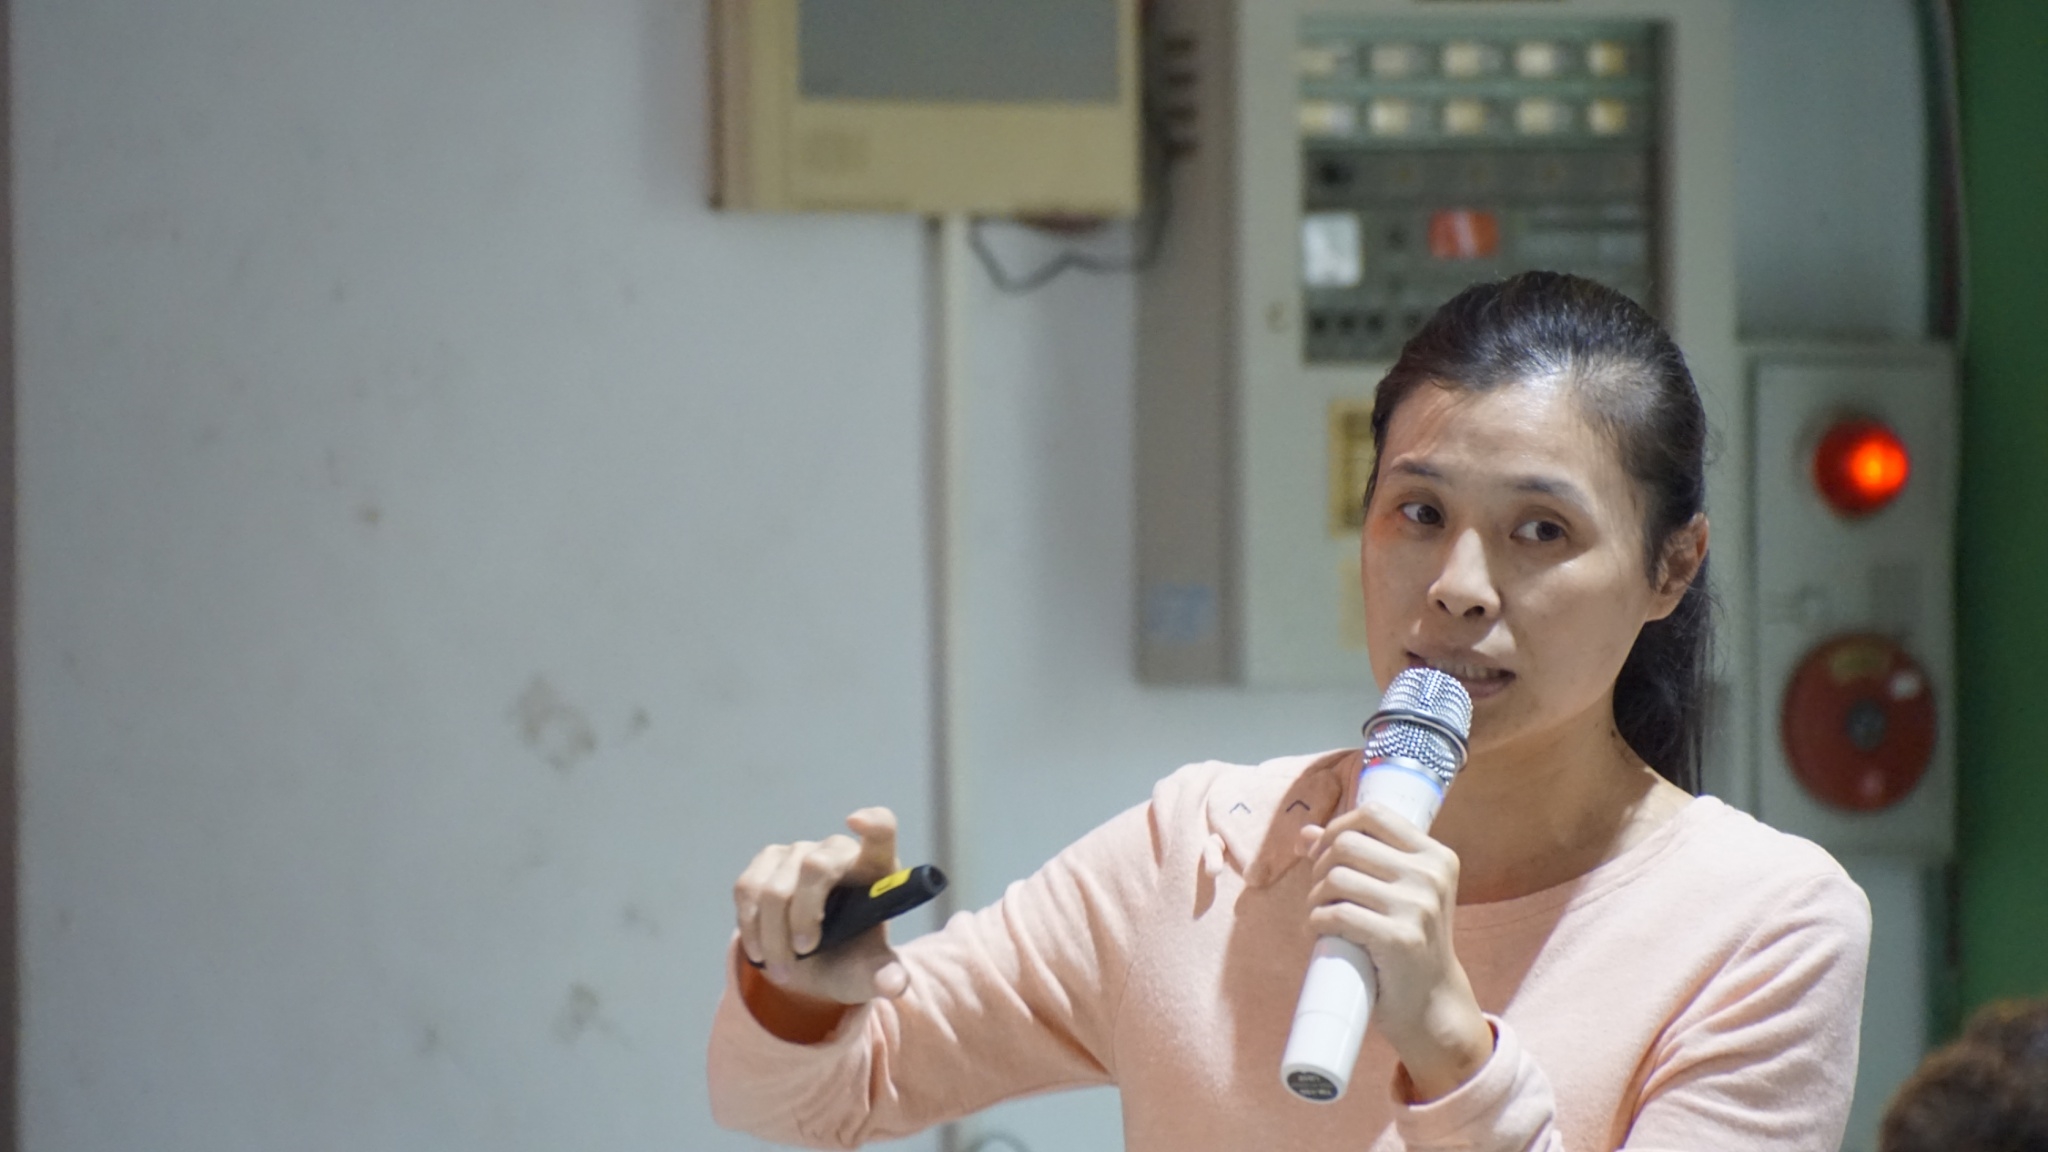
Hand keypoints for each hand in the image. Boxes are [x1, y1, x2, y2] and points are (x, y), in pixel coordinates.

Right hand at [734, 808, 910, 1026]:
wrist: (811, 966)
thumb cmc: (850, 959)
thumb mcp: (870, 973)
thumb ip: (886, 977)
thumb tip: (895, 984)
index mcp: (877, 868)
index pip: (881, 831)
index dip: (871, 823)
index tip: (856, 821)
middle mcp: (838, 850)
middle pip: (815, 867)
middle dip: (802, 917)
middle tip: (803, 952)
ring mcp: (800, 851)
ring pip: (775, 888)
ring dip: (773, 937)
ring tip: (783, 969)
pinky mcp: (767, 861)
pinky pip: (748, 889)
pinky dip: (751, 928)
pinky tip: (761, 950)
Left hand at [1299, 802, 1492, 1100]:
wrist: (1432, 1003)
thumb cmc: (1408, 941)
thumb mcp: (1394, 892)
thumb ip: (1357, 858)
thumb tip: (1305, 834)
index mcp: (1436, 856)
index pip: (1373, 814)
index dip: (1337, 828)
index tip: (1324, 854)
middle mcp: (1431, 875)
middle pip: (1346, 844)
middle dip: (1320, 867)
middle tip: (1322, 895)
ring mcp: (1419, 907)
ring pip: (1336, 878)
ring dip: (1315, 898)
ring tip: (1321, 916)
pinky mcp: (1400, 938)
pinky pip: (1336, 914)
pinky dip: (1316, 923)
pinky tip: (1321, 934)